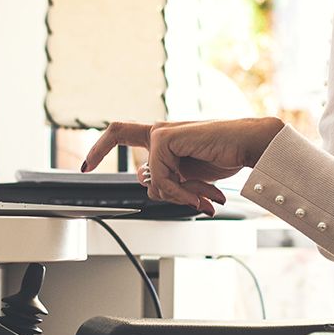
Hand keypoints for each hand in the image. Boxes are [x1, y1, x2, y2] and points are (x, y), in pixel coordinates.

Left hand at [81, 117, 285, 215]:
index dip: (99, 148)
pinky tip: (201, 197)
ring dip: (181, 197)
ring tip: (206, 197)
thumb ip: (168, 180)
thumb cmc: (225, 156)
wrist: (248, 145)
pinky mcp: (165, 138)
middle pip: (135, 166)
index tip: (85, 166)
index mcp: (162, 138)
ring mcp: (160, 134)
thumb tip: (151, 188)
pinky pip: (160, 179)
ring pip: (152, 184)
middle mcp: (158, 133)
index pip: (119, 133)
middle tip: (194, 202)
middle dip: (167, 195)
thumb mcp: (189, 176)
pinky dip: (181, 194)